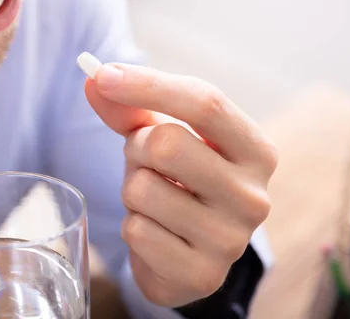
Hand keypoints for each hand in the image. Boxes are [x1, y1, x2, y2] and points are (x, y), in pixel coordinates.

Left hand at [85, 63, 276, 307]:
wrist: (190, 256)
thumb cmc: (178, 183)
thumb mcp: (161, 139)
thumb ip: (131, 109)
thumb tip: (94, 78)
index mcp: (256, 150)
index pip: (205, 102)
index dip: (148, 85)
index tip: (102, 75)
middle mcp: (254, 195)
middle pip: (167, 143)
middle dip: (136, 148)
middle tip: (144, 162)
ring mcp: (231, 239)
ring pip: (143, 189)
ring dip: (132, 191)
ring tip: (152, 201)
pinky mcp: (202, 274)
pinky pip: (136, 231)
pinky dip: (132, 226)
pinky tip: (154, 233)